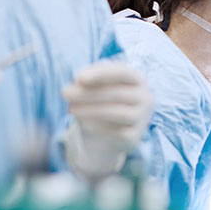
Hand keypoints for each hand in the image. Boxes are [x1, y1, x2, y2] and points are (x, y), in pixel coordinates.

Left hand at [63, 60, 152, 177]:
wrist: (108, 132)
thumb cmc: (100, 101)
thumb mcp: (93, 87)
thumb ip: (87, 80)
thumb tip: (78, 80)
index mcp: (138, 79)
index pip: (123, 72)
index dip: (101, 73)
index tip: (78, 77)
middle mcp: (145, 97)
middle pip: (118, 93)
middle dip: (89, 93)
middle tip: (65, 92)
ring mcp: (142, 118)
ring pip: (117, 112)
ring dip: (90, 110)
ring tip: (70, 108)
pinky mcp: (134, 137)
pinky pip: (115, 131)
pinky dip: (97, 126)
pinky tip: (83, 122)